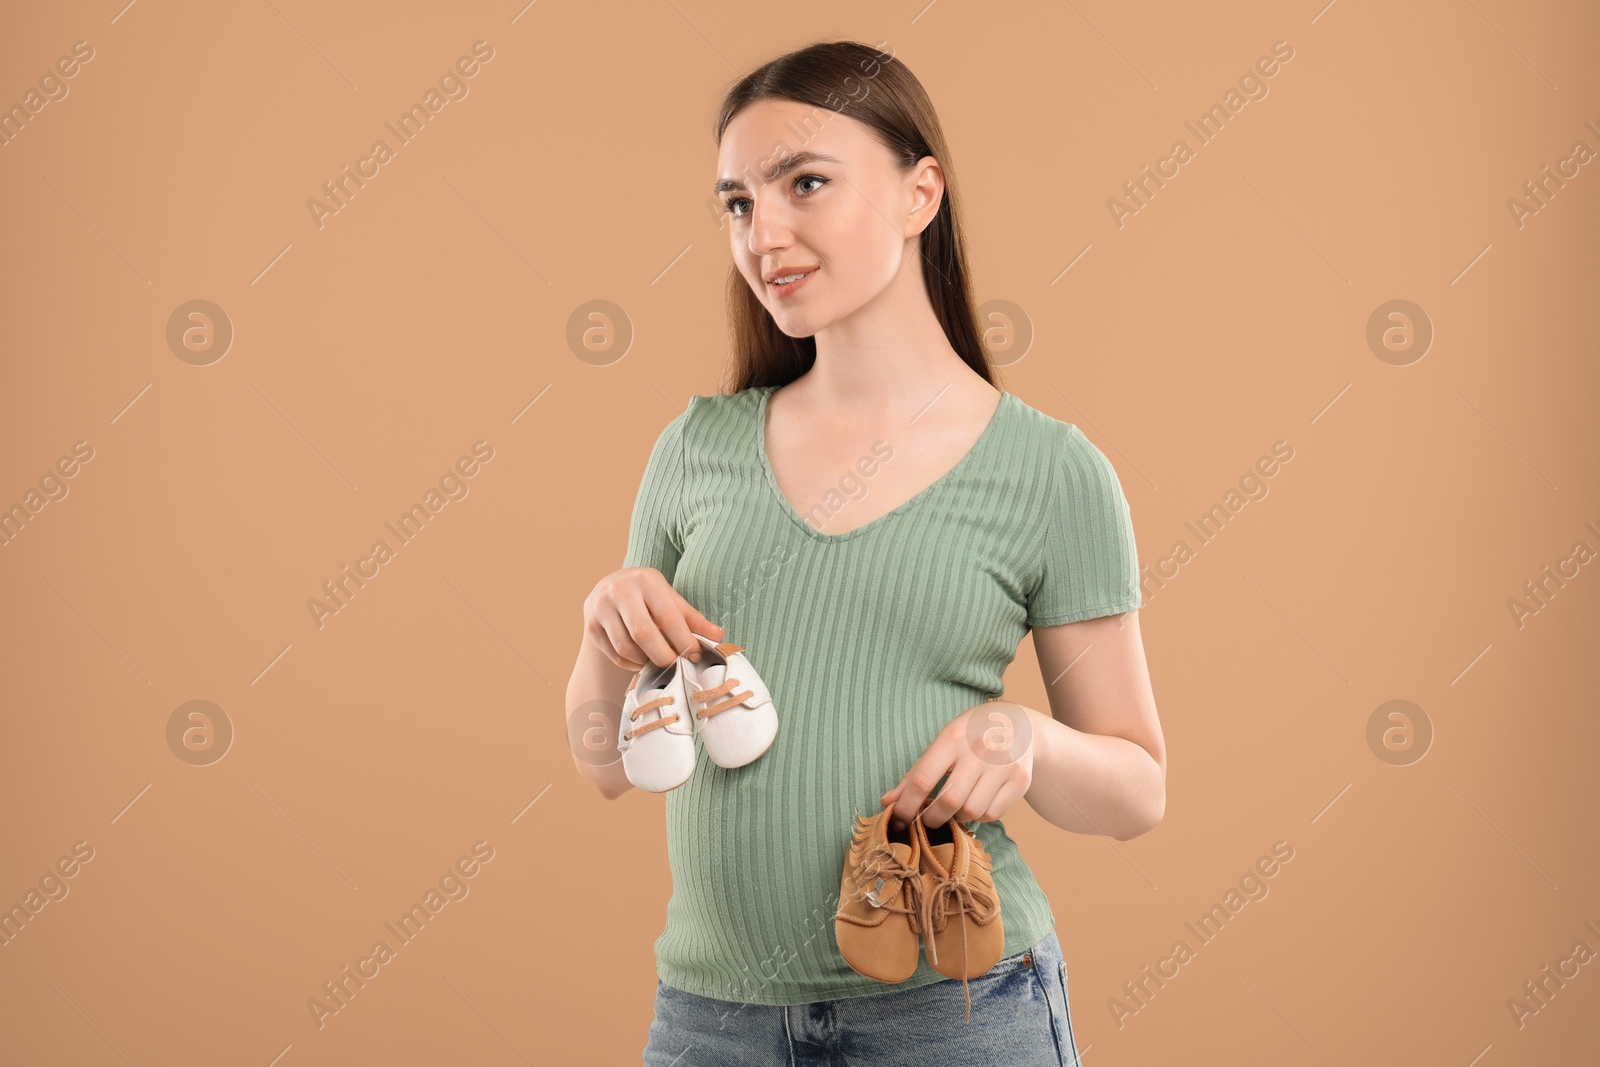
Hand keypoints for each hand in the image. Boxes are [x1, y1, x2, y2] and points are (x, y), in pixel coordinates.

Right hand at [583, 566, 722, 671]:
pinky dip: (631, 664)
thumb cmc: (648, 595)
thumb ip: (693, 618)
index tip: (694, 655)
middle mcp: (620, 590)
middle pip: (643, 634)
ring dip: (646, 661)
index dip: (684, 641)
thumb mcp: (671, 599)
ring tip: (657, 659)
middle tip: (674, 663)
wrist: (610, 587)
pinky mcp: (591, 626)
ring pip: (626, 647)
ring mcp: (601, 608)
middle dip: (663, 656)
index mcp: (646, 580)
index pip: (668, 617)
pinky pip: (614, 655)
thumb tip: (719, 637)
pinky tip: (641, 659)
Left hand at [880, 701, 1036, 830]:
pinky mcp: (1020, 780)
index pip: (923, 779)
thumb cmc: (970, 736)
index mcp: (953, 738)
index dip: (907, 805)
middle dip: (932, 818)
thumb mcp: (942, 743)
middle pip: (949, 801)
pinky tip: (976, 802)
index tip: (897, 821)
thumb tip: (887, 802)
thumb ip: (915, 773)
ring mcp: (1003, 765)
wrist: (1019, 724)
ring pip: (972, 811)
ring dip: (957, 817)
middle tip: (927, 820)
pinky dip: (979, 816)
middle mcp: (979, 750)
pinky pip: (993, 813)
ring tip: (954, 808)